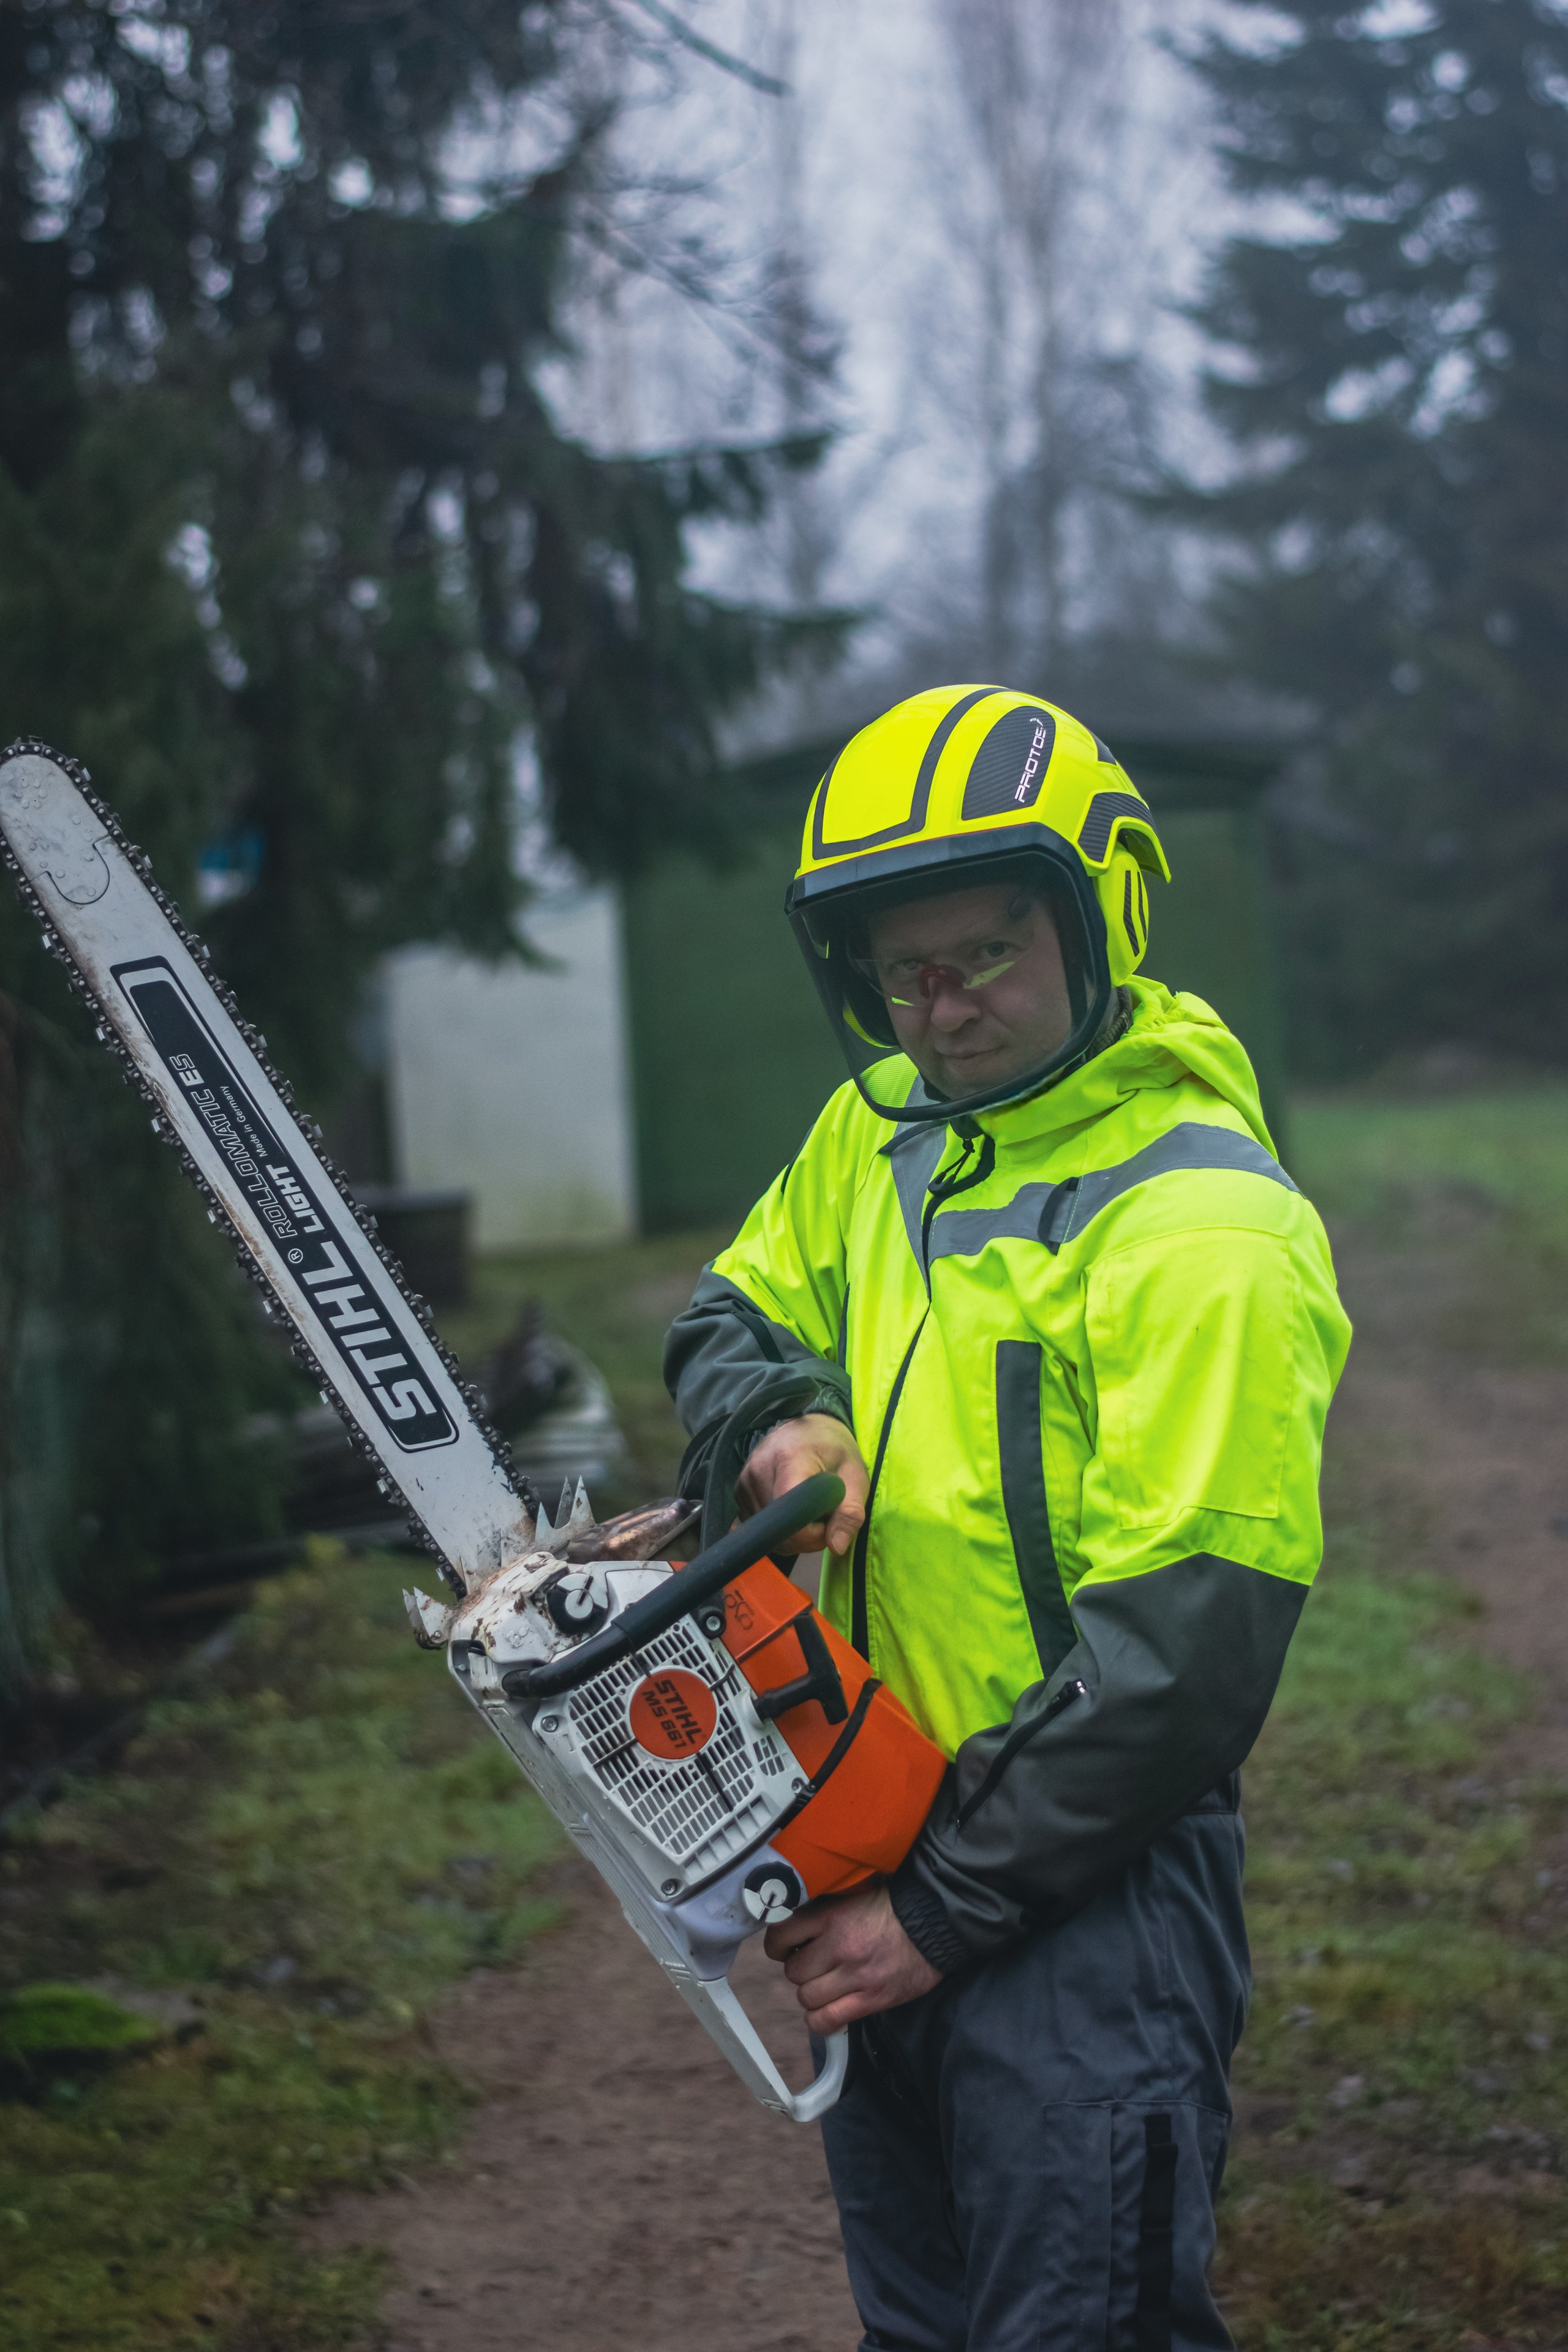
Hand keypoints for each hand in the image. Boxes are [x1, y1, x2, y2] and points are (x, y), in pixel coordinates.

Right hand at [736, 1412, 868, 1556]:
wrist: (807, 1429)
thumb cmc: (834, 1450)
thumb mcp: (855, 1476)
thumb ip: (850, 1512)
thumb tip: (837, 1547)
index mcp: (790, 1458)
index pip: (790, 1513)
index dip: (812, 1532)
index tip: (830, 1523)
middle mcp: (758, 1470)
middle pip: (779, 1529)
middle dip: (807, 1536)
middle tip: (825, 1517)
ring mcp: (744, 1482)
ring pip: (769, 1534)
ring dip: (794, 1535)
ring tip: (809, 1510)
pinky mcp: (737, 1493)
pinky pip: (759, 1529)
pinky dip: (779, 1531)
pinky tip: (791, 1512)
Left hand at [763, 1882, 941, 2032]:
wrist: (936, 1922)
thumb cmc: (896, 1904)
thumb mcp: (855, 1891)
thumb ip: (825, 1905)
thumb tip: (796, 1915)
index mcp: (832, 1915)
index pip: (781, 1935)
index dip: (777, 1945)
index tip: (784, 1947)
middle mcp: (840, 1946)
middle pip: (794, 1971)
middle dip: (800, 1969)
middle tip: (813, 1964)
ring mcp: (856, 1976)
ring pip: (807, 1998)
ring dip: (811, 1993)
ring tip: (823, 1985)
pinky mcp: (872, 2000)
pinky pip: (829, 2020)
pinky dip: (819, 2021)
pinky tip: (824, 2011)